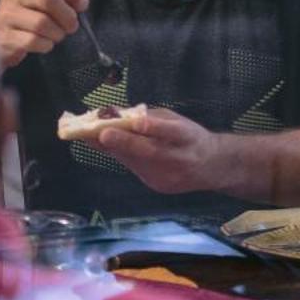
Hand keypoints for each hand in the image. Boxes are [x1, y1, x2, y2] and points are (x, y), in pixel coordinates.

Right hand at [0, 0, 87, 67]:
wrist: (0, 40)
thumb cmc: (32, 18)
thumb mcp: (48, 2)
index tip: (81, 7)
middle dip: (67, 16)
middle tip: (71, 27)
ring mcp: (6, 14)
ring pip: (41, 22)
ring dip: (57, 33)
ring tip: (56, 36)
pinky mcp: (3, 36)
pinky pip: (32, 41)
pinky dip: (45, 45)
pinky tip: (45, 45)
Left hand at [91, 106, 233, 194]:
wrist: (211, 167)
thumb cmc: (190, 137)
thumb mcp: (177, 120)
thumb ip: (151, 117)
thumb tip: (118, 113)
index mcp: (188, 137)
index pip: (172, 132)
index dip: (155, 127)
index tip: (136, 122)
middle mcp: (180, 158)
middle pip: (151, 151)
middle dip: (124, 142)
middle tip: (101, 134)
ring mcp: (168, 176)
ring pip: (136, 162)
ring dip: (112, 148)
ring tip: (87, 135)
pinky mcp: (158, 186)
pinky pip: (136, 168)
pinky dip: (121, 156)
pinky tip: (106, 146)